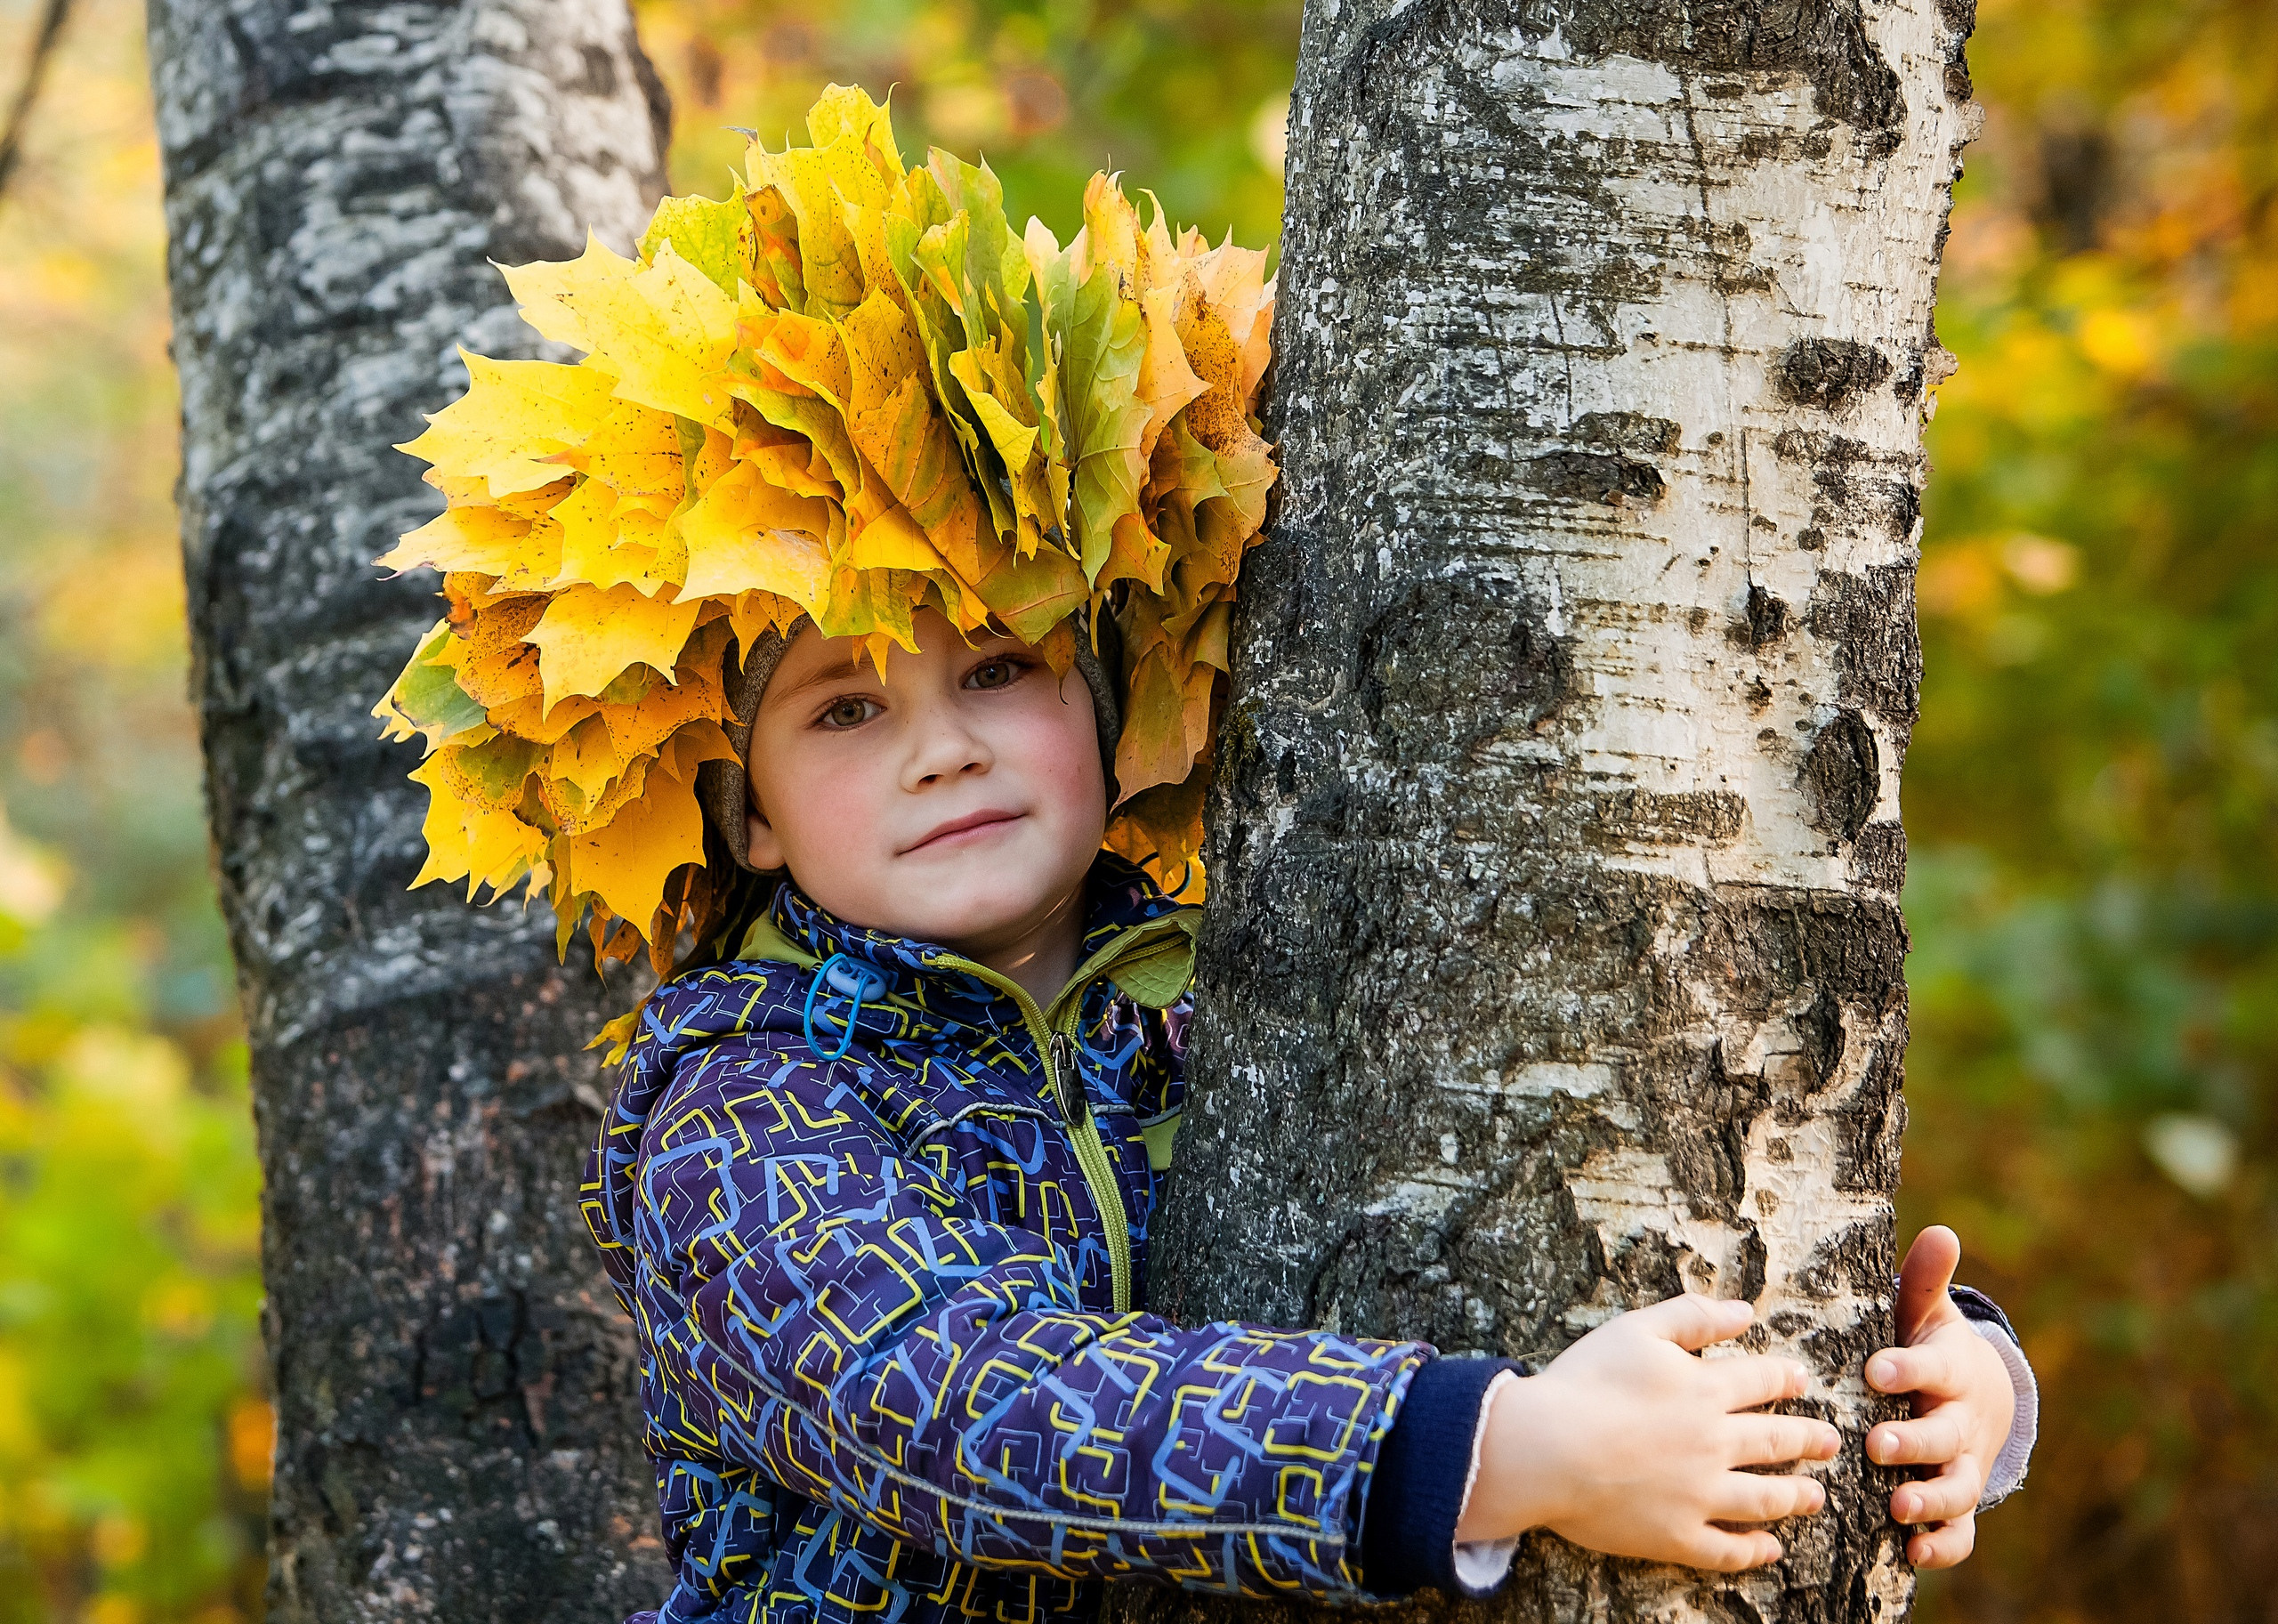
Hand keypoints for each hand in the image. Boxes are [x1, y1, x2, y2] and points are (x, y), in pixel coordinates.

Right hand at [1456, 1294, 1839, 1571]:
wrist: (1545, 1449)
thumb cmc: (1584, 1383)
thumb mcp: (1636, 1328)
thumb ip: (1693, 1316)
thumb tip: (1744, 1311)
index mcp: (1705, 1391)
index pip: (1763, 1382)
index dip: (1786, 1379)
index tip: (1803, 1381)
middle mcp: (1714, 1444)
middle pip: (1776, 1441)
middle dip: (1809, 1440)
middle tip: (1830, 1442)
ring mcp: (1699, 1495)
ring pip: (1764, 1498)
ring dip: (1795, 1496)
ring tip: (1816, 1496)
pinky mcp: (1676, 1535)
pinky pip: (1726, 1549)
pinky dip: (1753, 1550)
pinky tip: (1770, 1549)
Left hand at [1864, 1226, 2017, 1568]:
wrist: (1979, 1397)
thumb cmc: (1930, 1347)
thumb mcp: (1927, 1312)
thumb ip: (1927, 1279)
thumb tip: (1941, 1231)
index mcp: (1949, 1372)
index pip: (1932, 1368)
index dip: (1907, 1369)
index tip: (1876, 1369)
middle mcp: (1960, 1423)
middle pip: (1943, 1436)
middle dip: (1913, 1441)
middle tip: (1878, 1444)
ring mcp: (1962, 1467)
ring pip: (1955, 1489)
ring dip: (1928, 1499)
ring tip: (1898, 1506)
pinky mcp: (1958, 1504)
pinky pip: (1958, 1534)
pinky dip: (1943, 1547)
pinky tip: (1914, 1554)